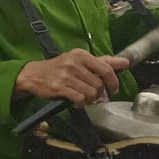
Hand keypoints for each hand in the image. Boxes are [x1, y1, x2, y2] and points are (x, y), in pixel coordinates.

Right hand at [13, 49, 128, 104]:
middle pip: (99, 84)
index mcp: (81, 55)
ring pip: (91, 93)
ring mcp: (66, 75)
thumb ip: (102, 61)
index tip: (113, 88)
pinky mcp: (59, 87)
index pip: (106, 68)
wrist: (32, 75)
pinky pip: (79, 99)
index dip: (113, 81)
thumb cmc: (58, 68)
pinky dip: (80, 103)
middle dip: (98, 93)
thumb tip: (125, 62)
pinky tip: (75, 101)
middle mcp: (74, 63)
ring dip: (89, 99)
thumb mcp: (79, 60)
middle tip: (92, 94)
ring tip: (82, 97)